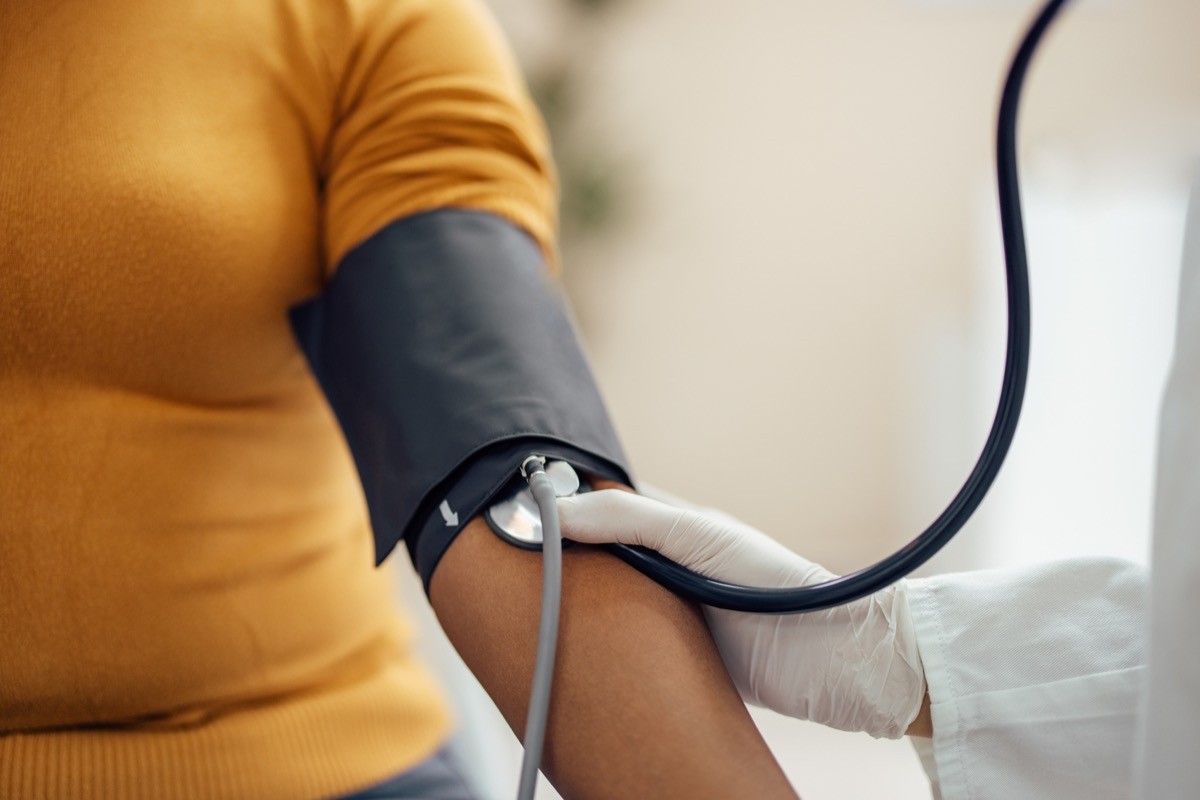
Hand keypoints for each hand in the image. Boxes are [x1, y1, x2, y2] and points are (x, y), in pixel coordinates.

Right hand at [557, 489, 926, 738]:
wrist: (825, 655)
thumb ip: (628, 518)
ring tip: (534, 612)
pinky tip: (574, 651)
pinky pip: (625, 649)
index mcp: (672, 528)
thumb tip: (555, 513)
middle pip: (598, 561)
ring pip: (606, 606)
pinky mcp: (675, 657)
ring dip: (577, 610)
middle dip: (562, 566)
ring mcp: (671, 612)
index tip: (520, 519)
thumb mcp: (695, 534)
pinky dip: (601, 650)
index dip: (564, 512)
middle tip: (516, 572)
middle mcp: (668, 567)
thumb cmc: (771, 581)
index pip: (603, 511)